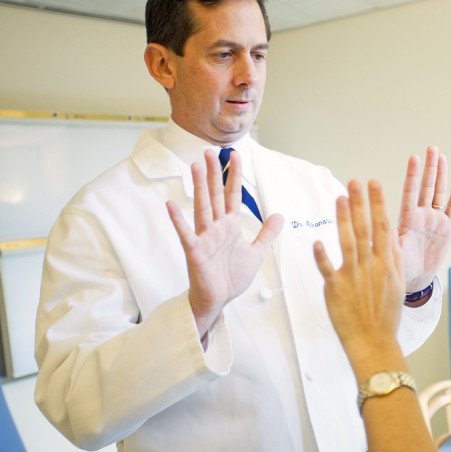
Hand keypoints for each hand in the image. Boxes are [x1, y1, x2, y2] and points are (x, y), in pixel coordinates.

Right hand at [167, 149, 283, 336]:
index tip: (234, 155)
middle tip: (210, 151)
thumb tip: (279, 216)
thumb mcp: (257, 253)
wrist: (219, 300)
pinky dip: (178, 220)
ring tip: (194, 166)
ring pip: (202, 208)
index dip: (234, 175)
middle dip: (214, 173)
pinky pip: (186, 233)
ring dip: (199, 187)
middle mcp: (216, 227)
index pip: (232, 195)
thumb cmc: (231, 276)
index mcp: (229, 225)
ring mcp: (204, 237)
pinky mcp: (194, 251)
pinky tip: (171, 204)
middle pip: (215, 195)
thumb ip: (267, 234)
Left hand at [314, 179, 405, 374]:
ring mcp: (352, 277)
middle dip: (360, 203)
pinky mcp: (335, 289)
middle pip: (364, 229)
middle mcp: (370, 266)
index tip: (374, 184)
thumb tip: (389, 234)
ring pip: (347, 242)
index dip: (377, 203)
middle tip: (355, 182)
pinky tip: (317, 240)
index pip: (382, 226)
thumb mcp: (396, 283)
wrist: (374, 342)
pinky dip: (322, 255)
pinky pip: (327, 269)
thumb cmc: (385, 315)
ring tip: (340, 198)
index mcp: (385, 264)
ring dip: (343, 219)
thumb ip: (392, 257)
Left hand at [397, 146, 450, 293]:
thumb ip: (392, 244)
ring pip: (438, 192)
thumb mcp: (395, 256)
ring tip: (441, 156)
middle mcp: (421, 215)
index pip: (410, 192)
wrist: (415, 279)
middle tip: (431, 148)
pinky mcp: (447, 228)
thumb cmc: (400, 268)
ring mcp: (435, 219)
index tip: (414, 158)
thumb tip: (385, 231)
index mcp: (407, 220)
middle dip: (429, 167)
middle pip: (426, 187)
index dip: (412, 176)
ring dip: (440, 174)